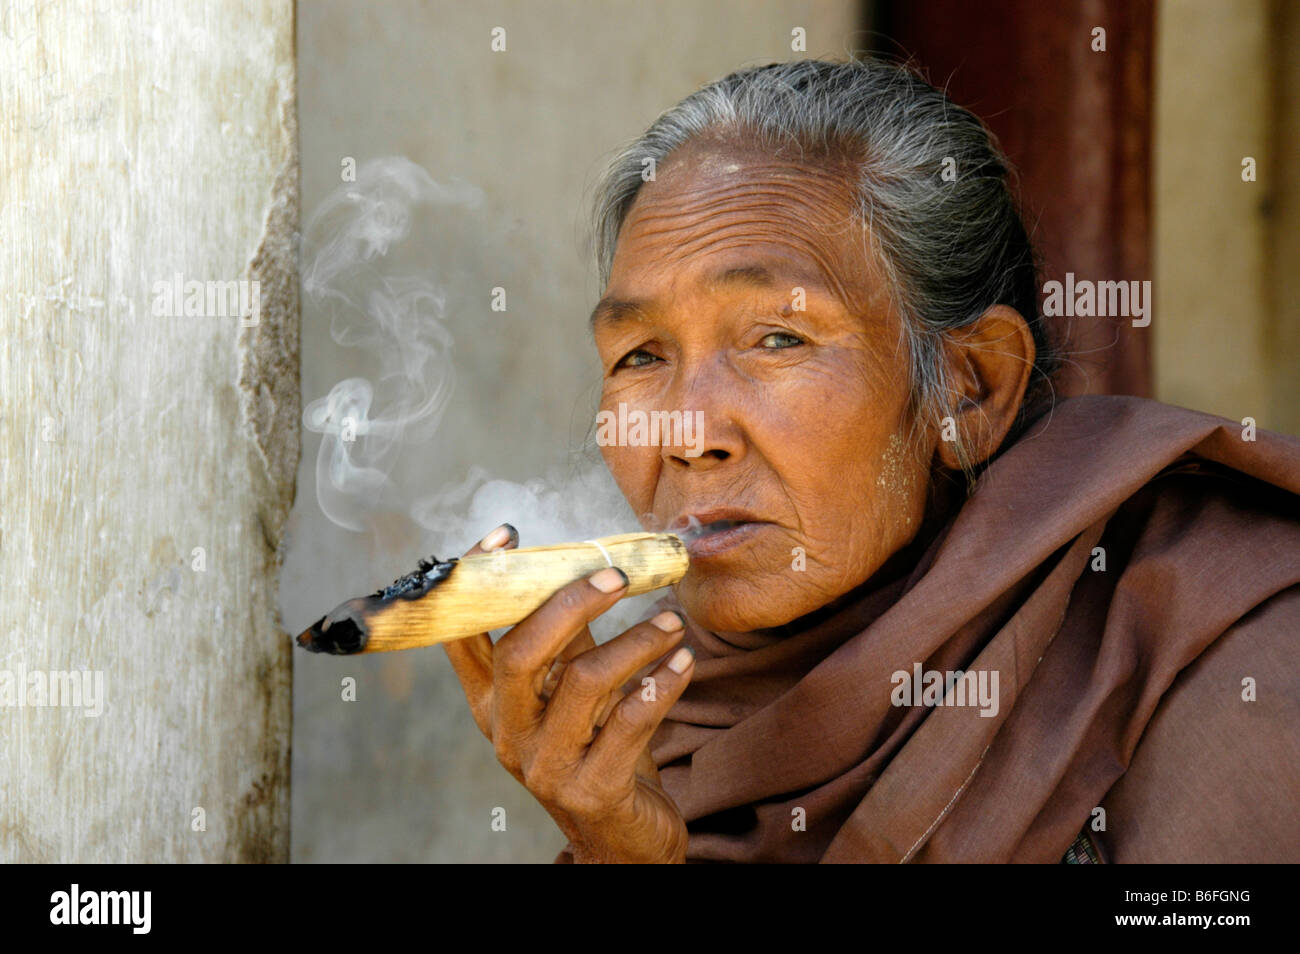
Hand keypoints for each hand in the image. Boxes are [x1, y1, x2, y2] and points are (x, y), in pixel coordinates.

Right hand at [441, 523, 695, 862]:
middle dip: (570, 604)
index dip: (479, 583)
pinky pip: (631, 722)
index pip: (464, 637)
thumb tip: (585, 565)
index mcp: (490, 704)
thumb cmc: (597, 751)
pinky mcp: (593, 789)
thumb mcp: (574, 693)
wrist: (622, 842)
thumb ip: (571, 640)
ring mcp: (547, 765)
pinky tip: (683, 663)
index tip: (506, 536)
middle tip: (617, 575)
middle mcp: (508, 733)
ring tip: (672, 622)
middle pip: (521, 654)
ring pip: (584, 682)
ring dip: (636, 642)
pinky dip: (661, 684)